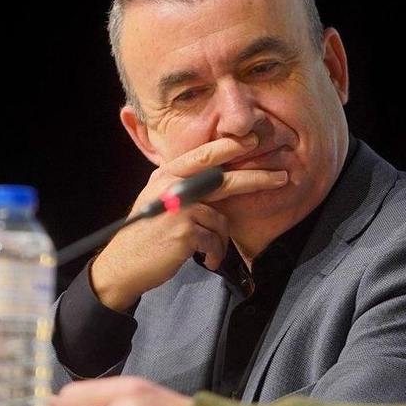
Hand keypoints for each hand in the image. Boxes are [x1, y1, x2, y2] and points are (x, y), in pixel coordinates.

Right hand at [90, 133, 286, 310]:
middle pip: (224, 179)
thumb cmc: (145, 233)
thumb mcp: (158, 198)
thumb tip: (216, 177)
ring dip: (218, 241)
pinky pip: (214, 241)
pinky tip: (203, 259)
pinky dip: (212, 253)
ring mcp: (179, 207)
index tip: (255, 140)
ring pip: (220, 220)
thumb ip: (182, 185)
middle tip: (283, 178)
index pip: (205, 154)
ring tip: (206, 251)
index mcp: (168, 174)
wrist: (123, 264)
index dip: (232, 146)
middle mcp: (173, 186)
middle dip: (258, 178)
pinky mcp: (184, 231)